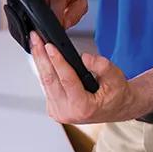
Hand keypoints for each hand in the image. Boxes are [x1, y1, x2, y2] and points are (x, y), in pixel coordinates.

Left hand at [29, 31, 144, 122]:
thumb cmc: (116, 95)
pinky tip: (41, 57)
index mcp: (83, 108)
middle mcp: (67, 112)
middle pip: (49, 80)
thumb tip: (84, 57)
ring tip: (35, 44)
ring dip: (39, 61)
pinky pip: (46, 86)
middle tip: (36, 38)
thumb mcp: (116, 77)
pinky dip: (43, 69)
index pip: (66, 80)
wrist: (116, 108)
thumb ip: (102, 66)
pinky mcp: (53, 107)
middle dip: (41, 56)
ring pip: (45, 82)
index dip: (57, 60)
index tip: (49, 45)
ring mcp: (58, 112)